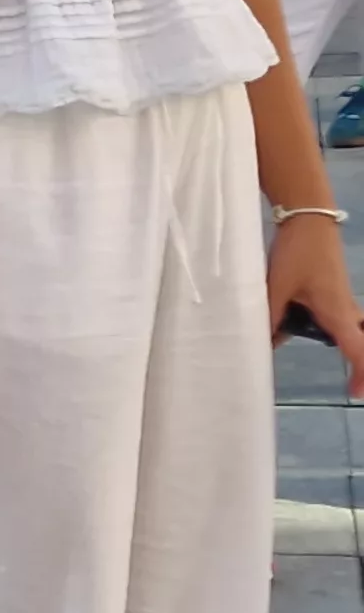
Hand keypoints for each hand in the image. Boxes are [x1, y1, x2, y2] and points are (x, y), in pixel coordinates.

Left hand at [269, 214, 363, 398]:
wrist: (308, 218)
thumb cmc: (297, 252)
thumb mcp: (276, 287)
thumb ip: (269, 316)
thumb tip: (260, 344)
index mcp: (337, 313)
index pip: (359, 350)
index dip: (361, 373)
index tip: (355, 394)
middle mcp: (345, 310)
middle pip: (360, 342)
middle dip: (358, 361)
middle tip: (350, 383)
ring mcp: (341, 300)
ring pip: (346, 330)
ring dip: (339, 343)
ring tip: (298, 344)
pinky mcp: (332, 292)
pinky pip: (334, 318)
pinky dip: (320, 327)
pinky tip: (289, 324)